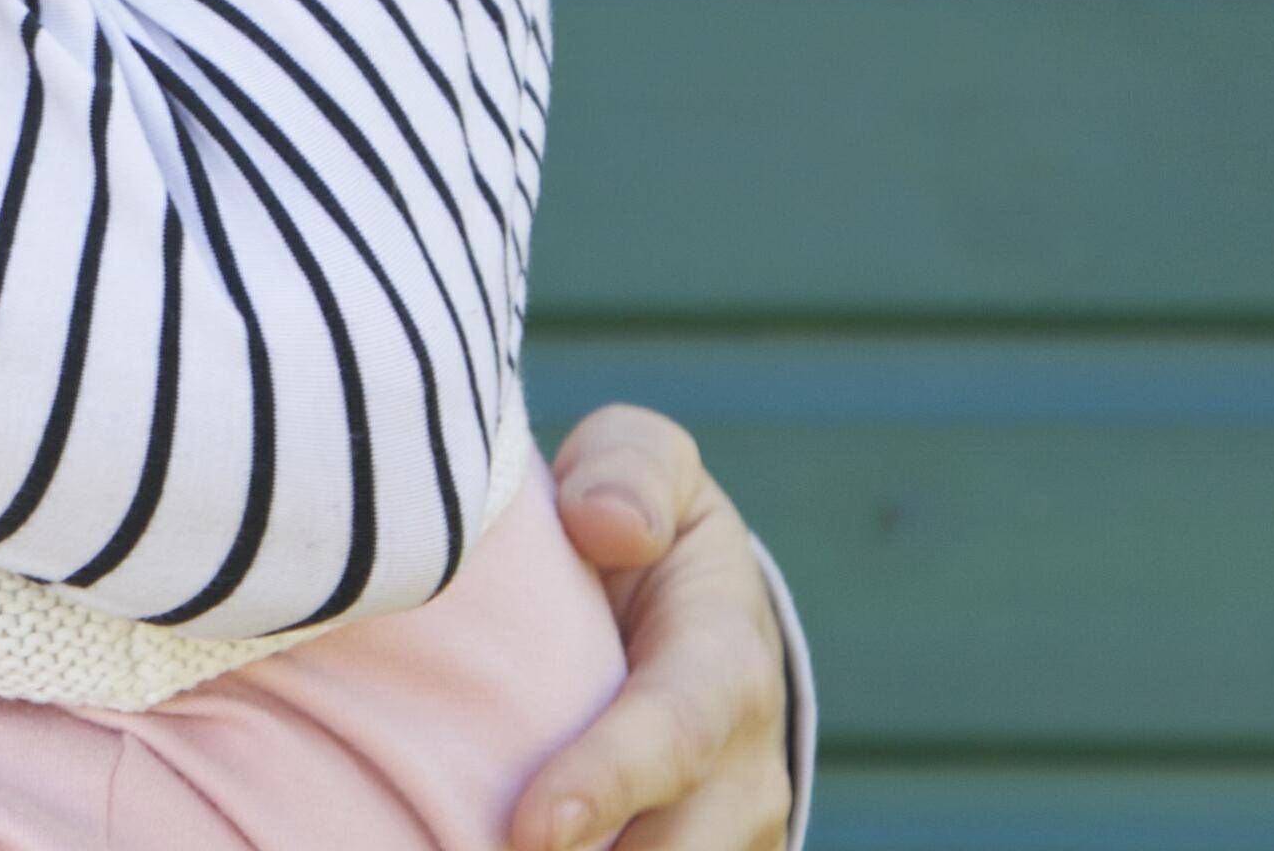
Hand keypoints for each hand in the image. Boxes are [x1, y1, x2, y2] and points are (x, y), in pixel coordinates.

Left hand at [507, 403, 797, 850]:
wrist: (685, 601)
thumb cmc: (637, 522)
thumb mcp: (640, 460)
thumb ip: (629, 471)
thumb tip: (608, 526)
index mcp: (725, 659)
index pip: (675, 734)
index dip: (608, 783)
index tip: (531, 827)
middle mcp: (742, 766)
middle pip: (679, 848)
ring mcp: (731, 832)